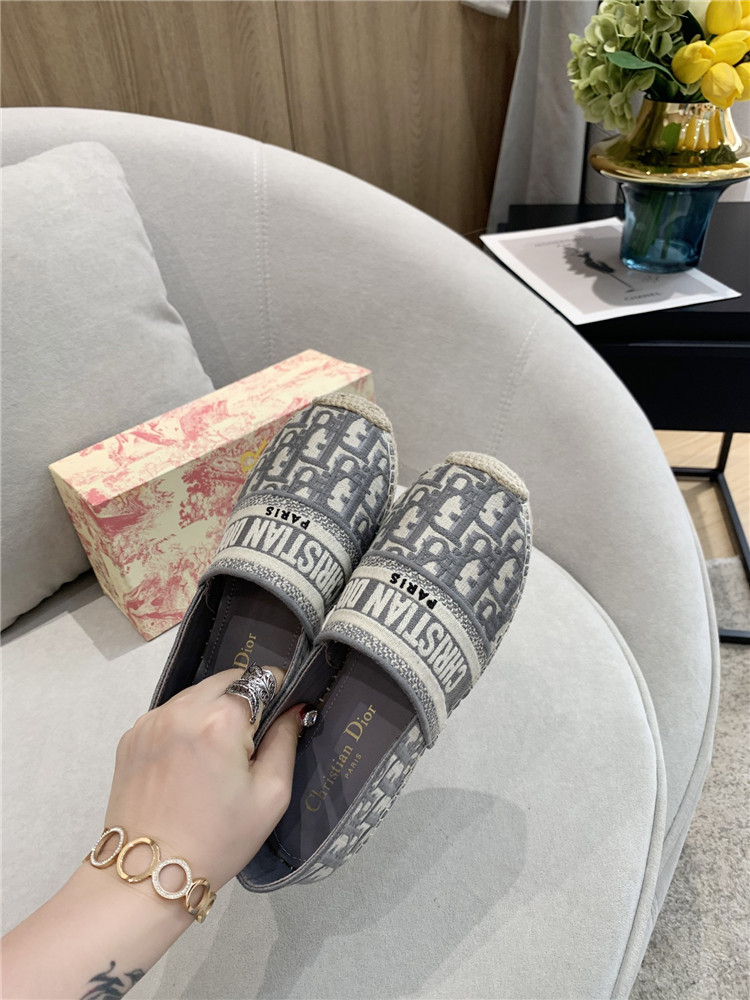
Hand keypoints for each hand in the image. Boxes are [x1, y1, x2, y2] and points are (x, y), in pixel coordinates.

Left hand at [103, 667, 301, 891]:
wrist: (148, 875)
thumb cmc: (217, 840)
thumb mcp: (270, 796)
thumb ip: (286, 741)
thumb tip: (295, 708)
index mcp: (220, 721)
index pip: (260, 680)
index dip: (276, 693)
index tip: (279, 716)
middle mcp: (182, 709)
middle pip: (227, 680)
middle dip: (244, 700)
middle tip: (248, 742)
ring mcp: (151, 720)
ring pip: (196, 694)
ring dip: (213, 710)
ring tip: (215, 756)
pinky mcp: (131, 735)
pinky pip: (170, 713)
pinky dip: (185, 725)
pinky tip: (187, 763)